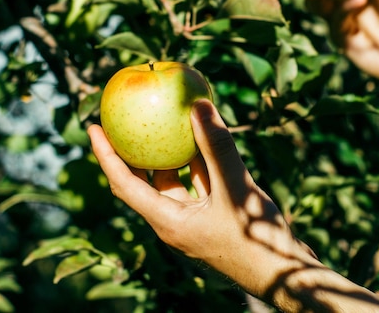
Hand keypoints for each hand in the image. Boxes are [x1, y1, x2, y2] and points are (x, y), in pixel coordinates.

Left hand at [88, 99, 317, 295]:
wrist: (286, 275)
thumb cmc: (257, 241)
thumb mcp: (236, 189)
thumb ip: (217, 147)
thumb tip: (198, 104)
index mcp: (167, 221)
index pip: (125, 184)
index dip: (106, 155)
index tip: (93, 127)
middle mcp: (175, 220)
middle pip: (143, 181)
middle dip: (131, 152)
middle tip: (123, 121)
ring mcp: (195, 218)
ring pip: (173, 180)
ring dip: (168, 153)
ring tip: (162, 121)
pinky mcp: (214, 215)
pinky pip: (199, 181)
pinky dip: (198, 159)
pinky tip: (204, 136)